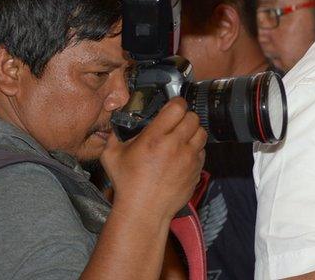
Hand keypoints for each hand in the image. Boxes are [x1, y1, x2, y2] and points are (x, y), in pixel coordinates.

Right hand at [101, 98, 206, 220]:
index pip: (177, 107)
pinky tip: (183, 155)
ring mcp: (189, 158)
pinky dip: (195, 149)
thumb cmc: (127, 185)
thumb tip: (115, 123)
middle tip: (176, 123)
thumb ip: (114, 135)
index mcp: (154, 138)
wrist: (144, 211)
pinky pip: (202, 151)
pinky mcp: (197, 170)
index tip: (172, 107)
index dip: (176, 104)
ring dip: (193, 132)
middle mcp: (175, 145)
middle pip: (193, 117)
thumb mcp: (111, 156)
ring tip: (181, 138)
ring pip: (201, 132)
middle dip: (185, 117)